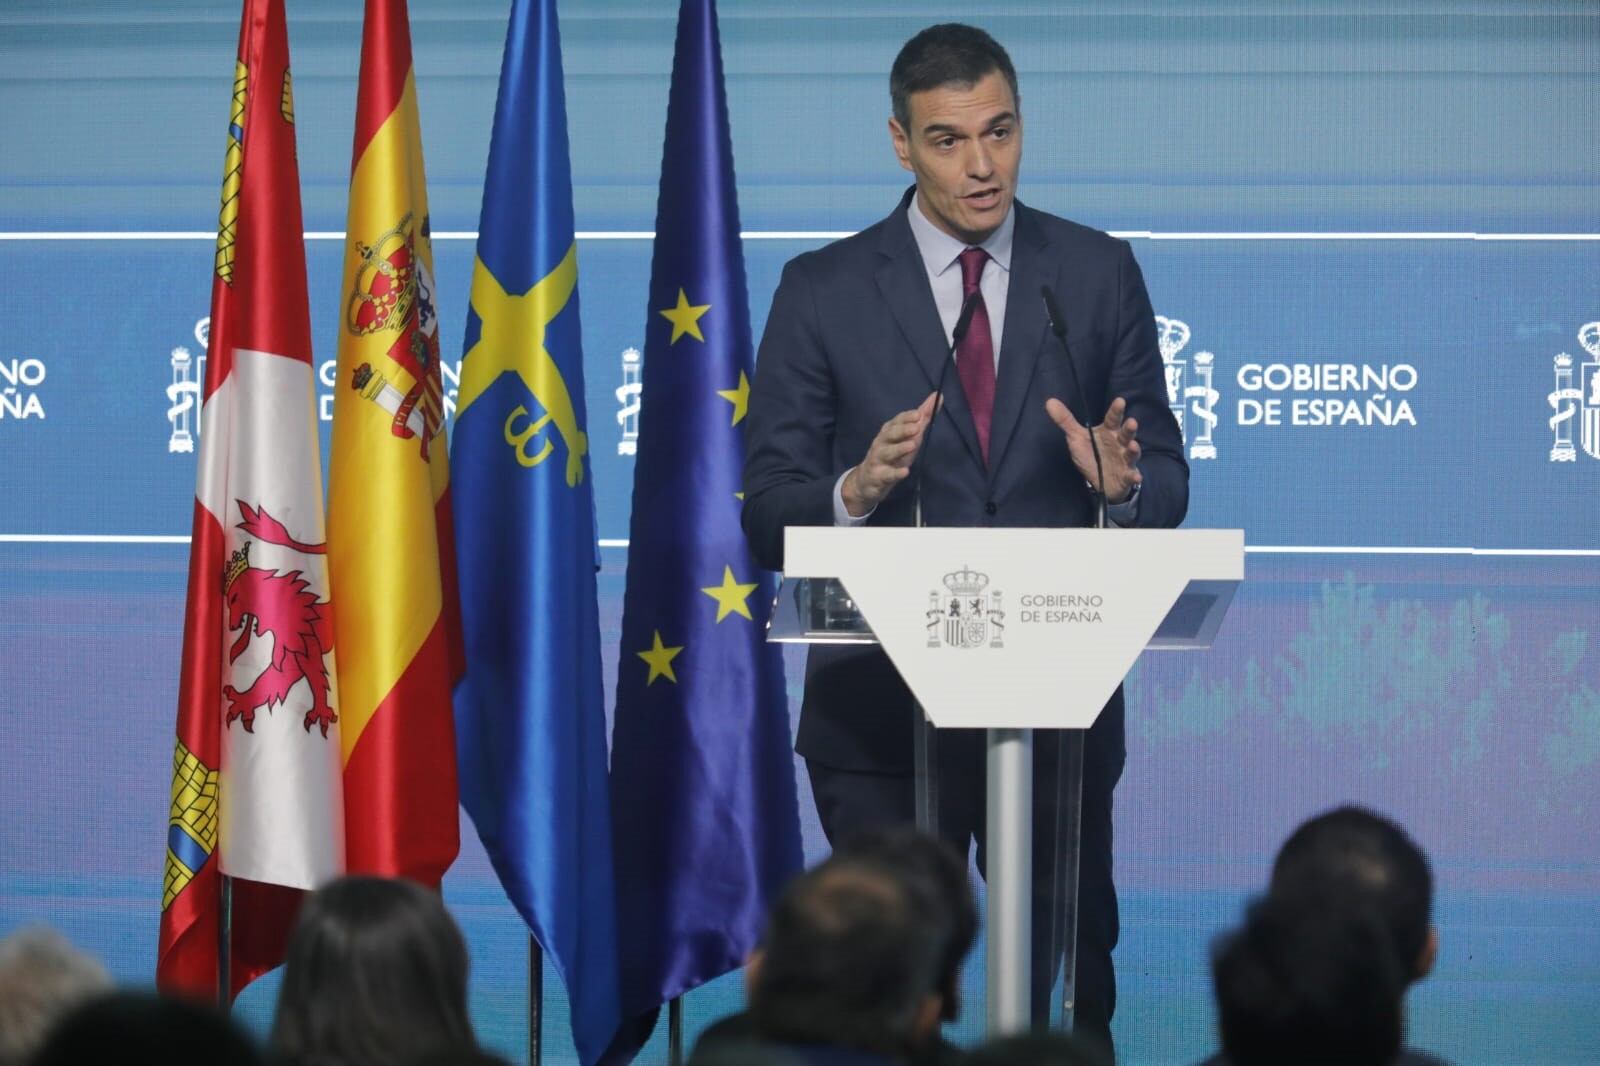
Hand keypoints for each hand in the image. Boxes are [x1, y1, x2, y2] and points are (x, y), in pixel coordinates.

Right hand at [841, 393, 936, 516]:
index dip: (906, 418)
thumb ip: (923, 418)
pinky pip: (887, 474)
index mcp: (889, 431)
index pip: (897, 421)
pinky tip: (905, 472)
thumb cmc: (893, 454)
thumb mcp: (909, 436)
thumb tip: (938, 396)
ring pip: (887, 452)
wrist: (868, 480)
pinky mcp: (878, 476)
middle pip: (890, 434)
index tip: (919, 414)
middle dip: (902, 430)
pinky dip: (895, 473)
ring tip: (912, 445)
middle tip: (916, 428)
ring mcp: (878, 459)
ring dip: (899, 449)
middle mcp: (881, 442)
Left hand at [1044, 395, 1140, 503]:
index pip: (1112, 419)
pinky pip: (1131, 476)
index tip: (1120, 401)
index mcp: (1108, 432)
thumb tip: (1050, 401)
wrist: (1101, 480)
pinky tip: (1136, 476)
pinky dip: (1134, 476)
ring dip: (1134, 449)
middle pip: (1125, 434)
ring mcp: (1124, 459)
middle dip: (1129, 429)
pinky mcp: (1127, 475)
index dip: (1116, 411)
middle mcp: (1119, 443)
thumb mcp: (1077, 437)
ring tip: (1133, 445)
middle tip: (1132, 422)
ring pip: (1131, 453)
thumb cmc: (1091, 454)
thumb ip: (1066, 421)